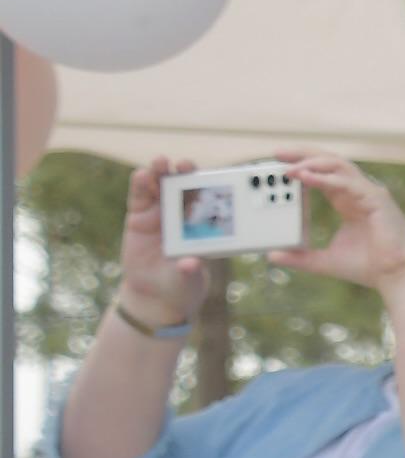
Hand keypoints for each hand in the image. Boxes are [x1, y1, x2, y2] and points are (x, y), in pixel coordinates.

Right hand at [115, 156, 209, 328]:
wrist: (154, 295)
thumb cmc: (181, 285)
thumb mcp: (188, 280)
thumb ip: (189, 271)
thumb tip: (190, 264)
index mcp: (202, 225)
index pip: (209, 199)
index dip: (210, 185)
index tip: (213, 175)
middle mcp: (183, 215)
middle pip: (184, 186)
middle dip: (185, 172)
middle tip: (184, 163)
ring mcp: (160, 213)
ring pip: (161, 186)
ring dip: (160, 172)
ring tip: (160, 162)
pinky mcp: (138, 217)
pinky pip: (139, 196)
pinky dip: (140, 184)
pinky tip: (141, 175)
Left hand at [268, 151, 404, 290]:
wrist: (399, 277)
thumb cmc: (372, 267)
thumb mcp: (326, 261)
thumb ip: (301, 257)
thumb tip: (273, 255)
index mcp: (349, 202)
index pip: (323, 175)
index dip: (303, 166)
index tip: (278, 165)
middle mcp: (359, 193)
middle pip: (330, 162)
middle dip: (304, 154)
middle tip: (277, 153)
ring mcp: (369, 194)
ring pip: (338, 165)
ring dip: (312, 162)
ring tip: (289, 167)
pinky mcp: (376, 199)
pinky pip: (347, 182)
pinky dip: (325, 178)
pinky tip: (305, 177)